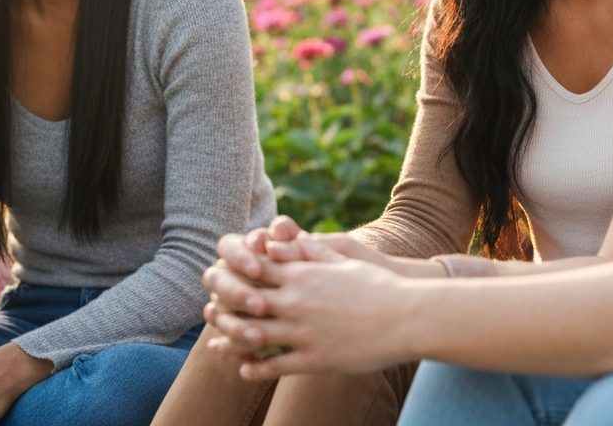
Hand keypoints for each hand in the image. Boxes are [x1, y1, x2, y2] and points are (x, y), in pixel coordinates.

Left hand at [207, 236, 416, 377]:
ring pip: (255, 337)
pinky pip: (277, 366)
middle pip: (247, 303)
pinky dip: (256, 369)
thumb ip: (309, 251)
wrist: (404, 315)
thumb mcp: (341, 259)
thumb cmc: (376, 284)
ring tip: (216, 344)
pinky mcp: (315, 358)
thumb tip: (283, 240)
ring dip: (232, 340)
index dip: (235, 273)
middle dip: (225, 306)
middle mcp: (297, 302)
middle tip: (208, 312)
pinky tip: (245, 371)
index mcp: (302, 275)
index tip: (222, 277)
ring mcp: (304, 332)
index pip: (256, 270)